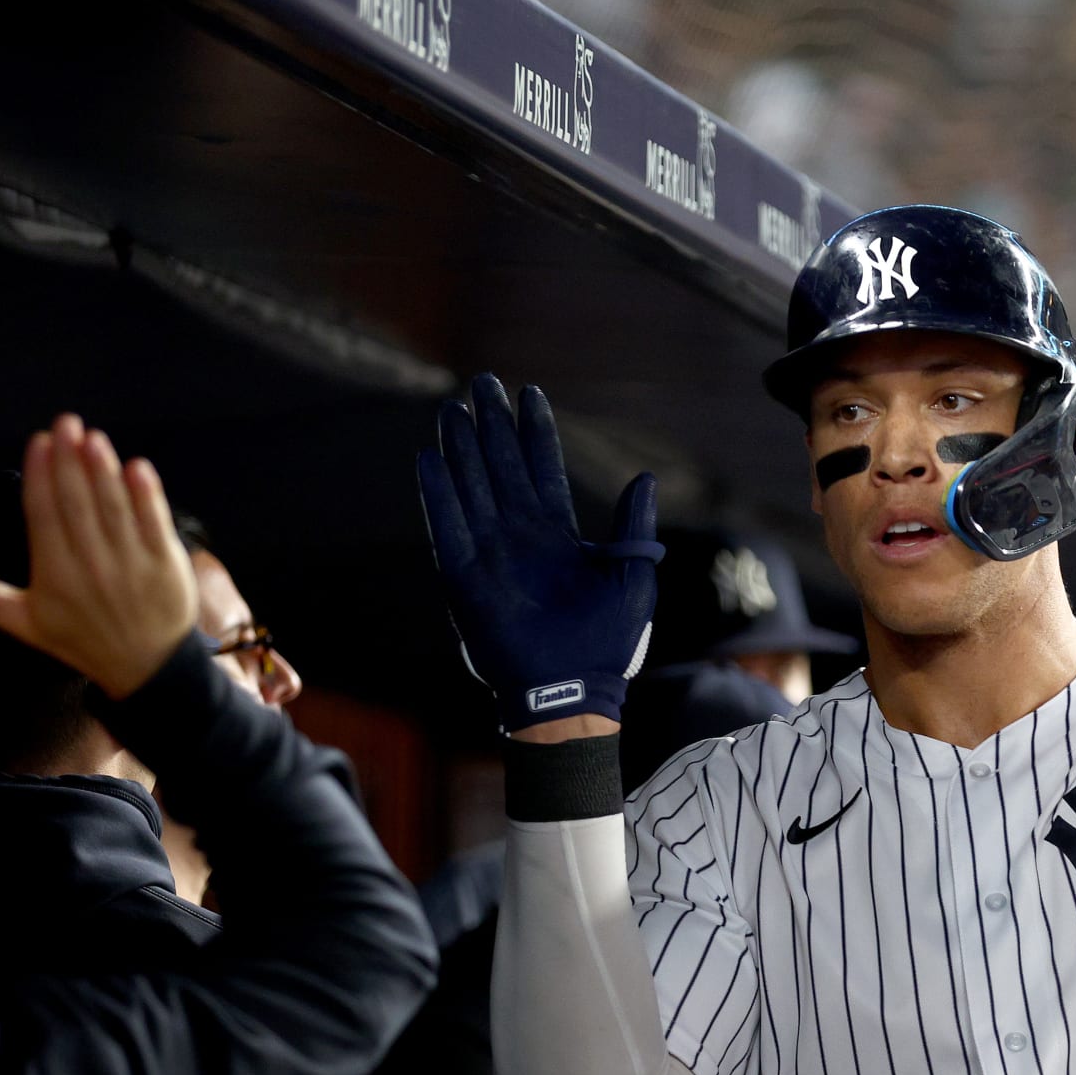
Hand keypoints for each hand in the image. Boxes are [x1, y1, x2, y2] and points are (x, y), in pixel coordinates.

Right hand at [0, 416, 197, 697]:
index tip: (38, 444)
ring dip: (103, 469)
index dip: (40, 476)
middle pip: (77, 502)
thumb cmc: (88, 642)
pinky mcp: (165, 562)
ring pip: (113, 506)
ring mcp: (130, 562)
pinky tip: (137, 467)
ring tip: (93, 438)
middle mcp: (91, 564)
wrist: (148, 668)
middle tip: (64, 424)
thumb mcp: (31, 625)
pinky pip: (154, 522)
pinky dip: (147, 494)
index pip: (43, 515)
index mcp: (55, 573)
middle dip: (69, 459)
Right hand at [417, 373, 662, 730]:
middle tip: (481, 383)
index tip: (529, 394)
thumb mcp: (634, 578)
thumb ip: (634, 528)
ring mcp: (491, 556)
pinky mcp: (466, 580)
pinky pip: (449, 529)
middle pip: (501, 469)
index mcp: (558, 537)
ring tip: (452, 409)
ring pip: (472, 489)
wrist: (575, 691)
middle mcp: (521, 539)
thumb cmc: (608, 643)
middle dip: (491, 427)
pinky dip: (439, 495)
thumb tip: (644, 478)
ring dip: (461, 450)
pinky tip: (431, 459)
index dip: (534, 434)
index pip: (541, 470)